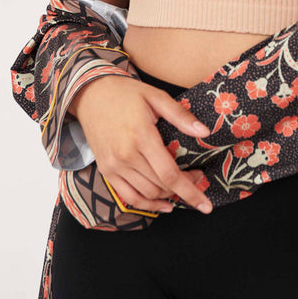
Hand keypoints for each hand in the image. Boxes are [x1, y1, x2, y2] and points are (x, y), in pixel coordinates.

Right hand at [71, 75, 213, 214]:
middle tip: (197, 177)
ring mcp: (114, 166)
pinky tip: (163, 204)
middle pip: (161, 185)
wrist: (92, 95)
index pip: (169, 174)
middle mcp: (126, 155)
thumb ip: (180, 116)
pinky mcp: (106, 171)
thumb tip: (205, 132)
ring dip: (168, 195)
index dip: (190, 191)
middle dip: (184, 189)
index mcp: (141, 135)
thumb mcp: (156, 96)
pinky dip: (147, 204)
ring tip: (183, 185)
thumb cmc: (127, 93)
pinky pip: (128, 197)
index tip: (205, 204)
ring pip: (147, 193)